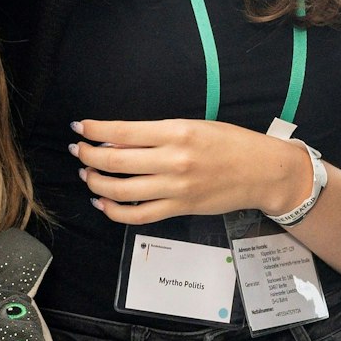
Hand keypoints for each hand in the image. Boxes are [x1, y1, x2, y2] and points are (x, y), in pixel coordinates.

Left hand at [69, 118, 312, 223]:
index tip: (80, 128)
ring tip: (87, 174)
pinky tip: (103, 202)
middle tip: (78, 151)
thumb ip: (158, 134)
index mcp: (177, 132)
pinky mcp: (179, 209)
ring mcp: (175, 188)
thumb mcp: (195, 126)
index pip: (123, 131)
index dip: (96, 130)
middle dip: (88, 155)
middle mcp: (174, 160)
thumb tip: (119, 139)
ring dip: (96, 182)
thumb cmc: (231, 143)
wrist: (262, 172)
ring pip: (121, 189)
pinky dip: (115, 211)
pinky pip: (138, 214)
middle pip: (115, 160)